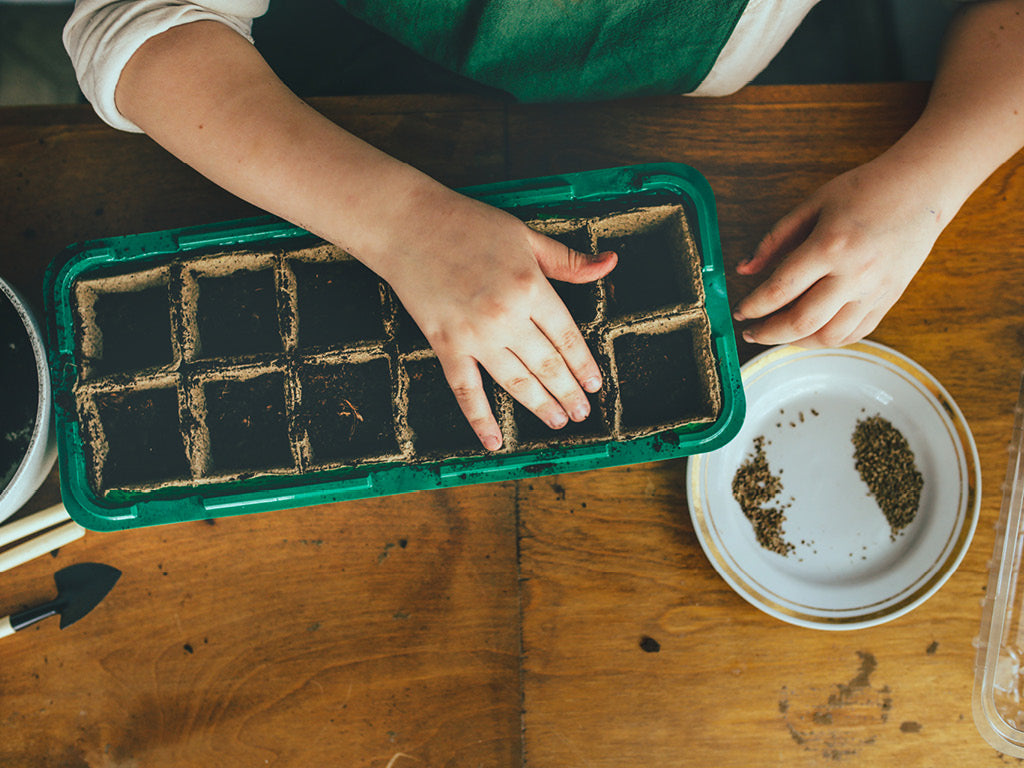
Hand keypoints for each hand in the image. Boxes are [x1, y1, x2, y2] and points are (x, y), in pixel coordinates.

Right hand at [376, 187, 616, 450]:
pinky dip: (481, 419)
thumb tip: (610, 264)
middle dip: (569, 392)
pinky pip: (466, 391)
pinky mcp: (445, 345)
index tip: (595, 384)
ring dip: (540, 405)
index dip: (584, 365)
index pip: (567, 337)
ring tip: (559, 420)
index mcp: (530, 287)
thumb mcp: (526, 236)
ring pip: (516, 382)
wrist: (408, 224)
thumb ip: (568, 261)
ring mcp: (475, 335)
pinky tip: (495, 441)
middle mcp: (506, 317)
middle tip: (582, 412)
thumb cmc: (468, 224)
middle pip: (547, 365)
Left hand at [732, 157, 947, 347]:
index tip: (740, 311)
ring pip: (829, 337)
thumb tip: (744, 270)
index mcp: (830, 246)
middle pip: (802, 322)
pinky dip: (829, 339)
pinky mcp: (890, 299)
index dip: (753, 307)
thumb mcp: (813, 204)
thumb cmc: (867, 189)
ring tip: (780, 334)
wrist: (923, 187)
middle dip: (769, 333)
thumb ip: (775, 239)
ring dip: (798, 342)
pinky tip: (812, 331)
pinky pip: (855, 333)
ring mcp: (875, 291)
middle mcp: (854, 274)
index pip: (780, 289)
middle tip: (752, 332)